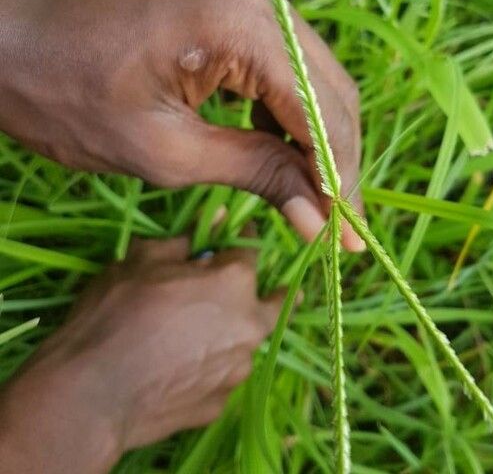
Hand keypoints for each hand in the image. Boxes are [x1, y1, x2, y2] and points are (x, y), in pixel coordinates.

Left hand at [0, 0, 362, 249]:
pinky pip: (283, 65)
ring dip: (317, 140)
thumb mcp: (168, 152)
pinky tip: (285, 154)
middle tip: (339, 225)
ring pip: (312, 79)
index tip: (350, 239)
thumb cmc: (68, 98)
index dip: (339, 180)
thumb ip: (256, 176)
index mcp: (242, 21)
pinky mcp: (235, 3)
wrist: (8, 38)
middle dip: (337, 162)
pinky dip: (289, 113)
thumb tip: (317, 222)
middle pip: (328, 91)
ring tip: (317, 197)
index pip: (319, 111)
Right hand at [0, 236, 284, 472]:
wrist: (91, 393)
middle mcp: (248, 325)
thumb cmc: (116, 313)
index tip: (240, 234)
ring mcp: (237, 369)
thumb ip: (186, 239)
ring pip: (248, 342)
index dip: (243, 238)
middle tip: (269, 288)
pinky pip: (222, 376)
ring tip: (209, 331)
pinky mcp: (219, 403)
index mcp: (234, 283)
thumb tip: (220, 216)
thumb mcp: (143, 261)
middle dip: (275, 292)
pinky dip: (212, 366)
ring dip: (237, 331)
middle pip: (275, 303)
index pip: (251, 250)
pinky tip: (186, 367)